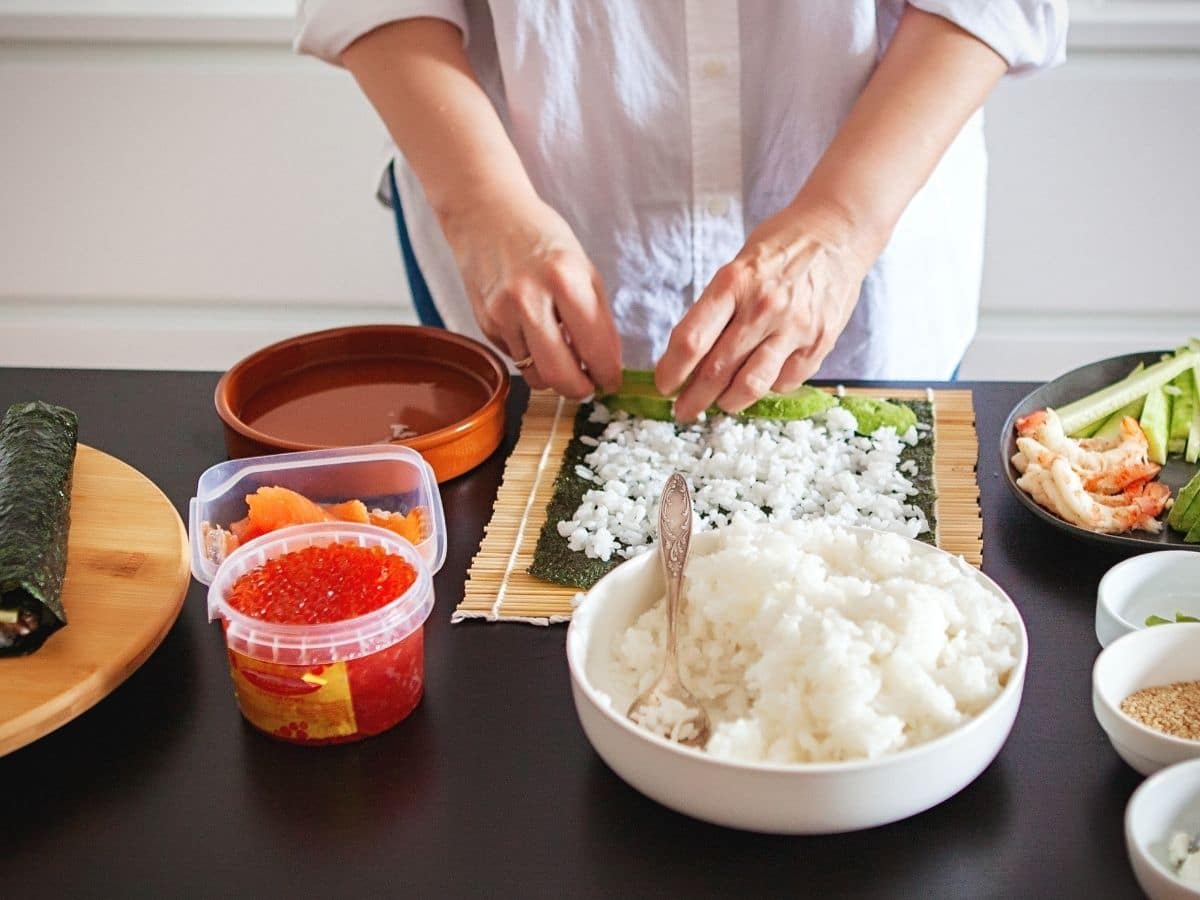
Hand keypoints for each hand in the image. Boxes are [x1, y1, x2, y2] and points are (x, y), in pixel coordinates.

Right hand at [443, 194, 621, 397]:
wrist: (486, 214)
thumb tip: (605, 363)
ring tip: (564, 361)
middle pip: (560, 375)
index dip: (608, 373)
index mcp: (565, 279)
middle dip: (581, 390)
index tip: (612, 380)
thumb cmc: (542, 238)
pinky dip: (530, 356)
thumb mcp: (582, 267)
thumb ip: (596, 316)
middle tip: (589, 387)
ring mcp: (502, 314)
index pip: (594, 347)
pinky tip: (534, 334)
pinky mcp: (485, 324)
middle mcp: (530, 299)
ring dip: (554, 377)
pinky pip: (515, 358)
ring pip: (534, 374)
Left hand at [655, 202, 872, 420]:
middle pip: (716, 371)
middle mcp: (763, 308)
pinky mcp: (819, 343)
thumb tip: (688, 358)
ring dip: (728, 402)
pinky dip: (768, 387)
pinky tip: (761, 379)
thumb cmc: (780, 248)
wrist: (838, 232)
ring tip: (720, 404)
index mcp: (733, 284)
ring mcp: (794, 328)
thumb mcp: (737, 267)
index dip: (671, 371)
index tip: (664, 385)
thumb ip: (715, 310)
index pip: (691, 341)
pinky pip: (785, 382)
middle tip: (684, 410)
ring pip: (750, 386)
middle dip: (693, 399)